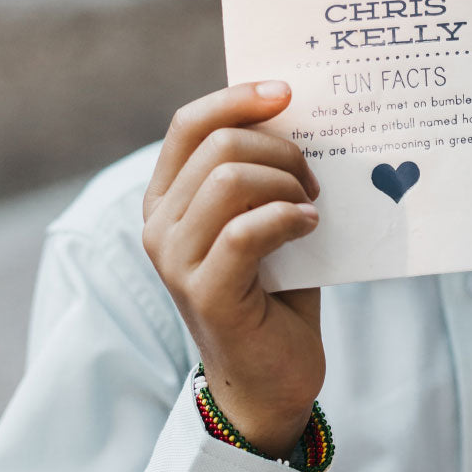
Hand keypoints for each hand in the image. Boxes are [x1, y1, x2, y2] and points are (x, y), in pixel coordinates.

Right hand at [143, 81, 322, 458]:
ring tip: (309, 206)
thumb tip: (294, 111)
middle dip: (280, 149)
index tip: (286, 93)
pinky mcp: (206, 293)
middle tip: (313, 179)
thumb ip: (261, 172)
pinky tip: (310, 227)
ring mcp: (176, 261)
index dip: (237, 98)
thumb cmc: (275, 291)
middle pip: (218, 145)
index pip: (188, 124)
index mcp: (166, 199)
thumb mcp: (262, 217)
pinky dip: (288, 218)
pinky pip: (248, 230)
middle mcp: (159, 226)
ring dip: (286, 183)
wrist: (271, 378)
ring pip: (230, 180)